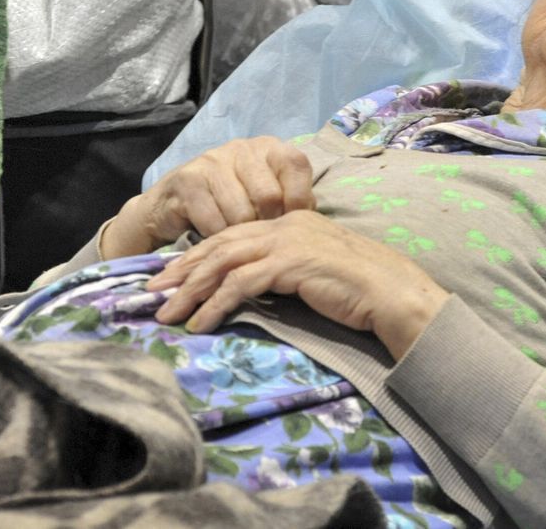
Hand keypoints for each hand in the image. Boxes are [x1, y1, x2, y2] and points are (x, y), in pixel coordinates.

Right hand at [100, 137, 314, 258]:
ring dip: (240, 235)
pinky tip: (214, 237)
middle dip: (266, 225)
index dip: (299, 201)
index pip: (296, 166)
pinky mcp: (188, 179)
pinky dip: (217, 238)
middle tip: (260, 238)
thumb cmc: (231, 206)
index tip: (290, 225)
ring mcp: (212, 161)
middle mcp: (242, 147)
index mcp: (269, 148)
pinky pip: (213, 221)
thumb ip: (291, 204)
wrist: (173, 206)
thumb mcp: (266, 200)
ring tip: (237, 239)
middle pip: (269, 195)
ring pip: (240, 212)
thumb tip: (315, 227)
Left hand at [144, 210, 449, 359]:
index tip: (172, 276)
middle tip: (152, 291)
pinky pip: (240, 284)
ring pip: (222, 262)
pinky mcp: (289, 263)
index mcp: (290, 221)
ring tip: (166, 313)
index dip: (198, 256)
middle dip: (182, 269)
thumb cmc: (362, 291)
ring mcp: (286, 241)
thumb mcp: (316, 272)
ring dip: (190, 290)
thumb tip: (254, 288)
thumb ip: (286, 271)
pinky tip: (200, 323)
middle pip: (219, 244)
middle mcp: (284, 224)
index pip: (232, 235)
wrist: (393, 293)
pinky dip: (215, 304)